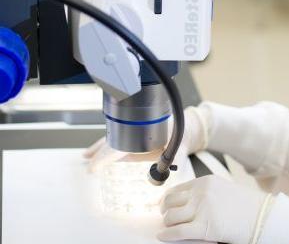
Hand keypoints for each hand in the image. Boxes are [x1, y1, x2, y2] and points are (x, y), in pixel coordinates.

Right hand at [83, 105, 210, 171]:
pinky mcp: (136, 128)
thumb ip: (170, 165)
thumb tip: (158, 178)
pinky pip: (119, 133)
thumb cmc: (182, 139)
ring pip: (113, 135)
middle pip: (112, 140)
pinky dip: (108, 140)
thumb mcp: (178, 153)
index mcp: (144, 135)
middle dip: (98, 151)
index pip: (118, 146)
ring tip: (87, 155)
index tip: (93, 166)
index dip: (103, 157)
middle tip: (87, 163)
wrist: (187, 125)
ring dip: (100, 145)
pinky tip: (100, 147)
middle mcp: (137, 130)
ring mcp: (135, 128)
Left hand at [158, 175, 269, 243]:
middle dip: (165, 211)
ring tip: (169, 227)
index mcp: (206, 182)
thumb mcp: (223, 190)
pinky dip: (168, 235)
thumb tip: (185, 202)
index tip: (164, 206)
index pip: (176, 189)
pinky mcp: (204, 227)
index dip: (167, 200)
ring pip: (170, 216)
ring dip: (167, 223)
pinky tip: (163, 237)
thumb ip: (204, 193)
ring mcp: (202, 209)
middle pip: (170, 202)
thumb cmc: (246, 206)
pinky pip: (177, 232)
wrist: (262, 216)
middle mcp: (201, 193)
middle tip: (166, 218)